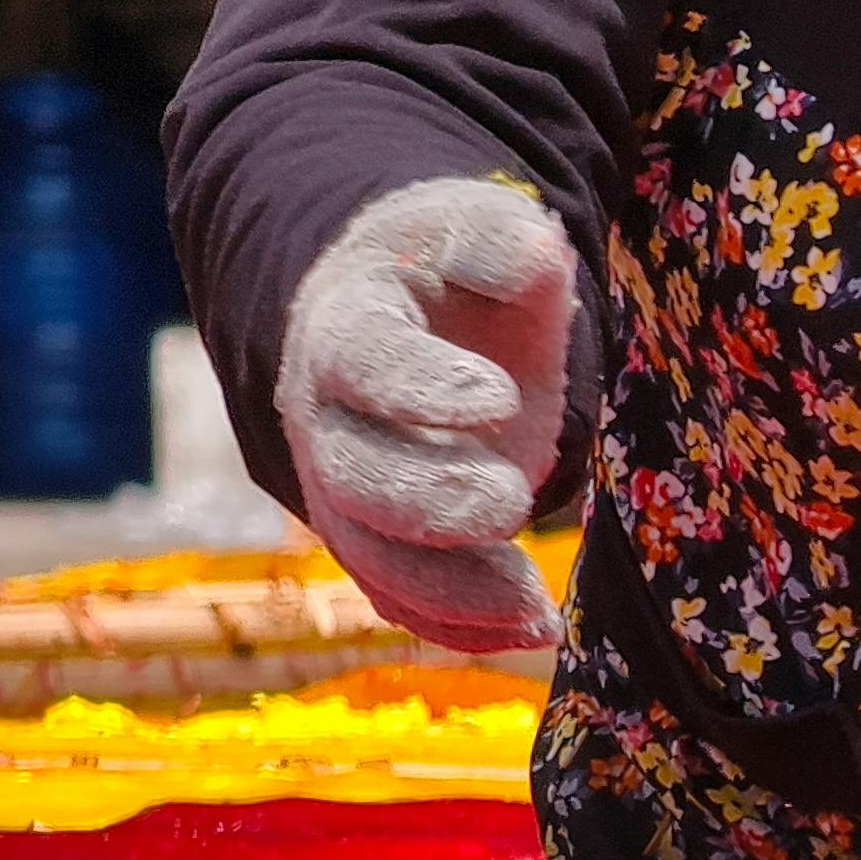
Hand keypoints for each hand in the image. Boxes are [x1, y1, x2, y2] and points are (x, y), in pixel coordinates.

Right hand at [272, 174, 582, 656]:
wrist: (403, 311)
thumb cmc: (450, 267)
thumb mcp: (476, 229)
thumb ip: (498, 240)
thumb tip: (531, 253)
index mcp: (345, 323)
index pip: (362, 357)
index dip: (418, 384)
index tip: (497, 397)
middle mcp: (326, 416)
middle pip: (352, 474)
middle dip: (429, 502)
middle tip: (510, 502)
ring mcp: (344, 485)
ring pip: (371, 555)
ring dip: (451, 591)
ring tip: (535, 610)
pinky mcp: (378, 537)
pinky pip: (399, 595)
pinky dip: (458, 624)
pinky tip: (529, 630)